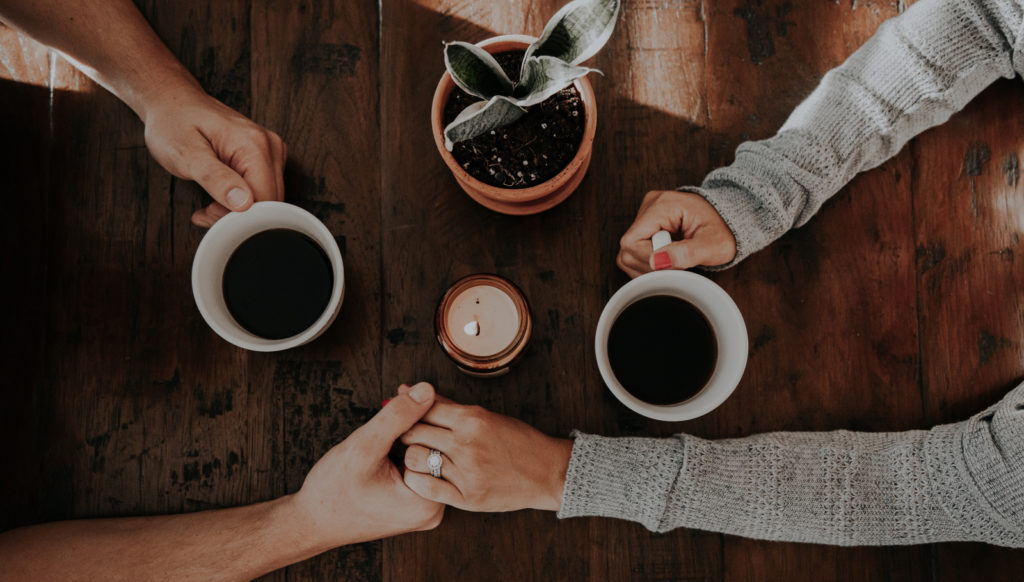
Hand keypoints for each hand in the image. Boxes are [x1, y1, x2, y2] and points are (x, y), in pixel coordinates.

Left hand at [141, 85, 285, 226]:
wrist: (173, 103)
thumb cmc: (174, 123)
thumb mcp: (186, 154)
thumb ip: (215, 179)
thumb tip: (243, 203)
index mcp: (255, 145)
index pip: (265, 200)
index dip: (240, 217)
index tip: (210, 214)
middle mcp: (269, 146)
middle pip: (270, 201)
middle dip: (238, 215)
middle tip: (206, 211)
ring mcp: (270, 151)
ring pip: (267, 199)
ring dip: (238, 210)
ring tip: (210, 203)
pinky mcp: (266, 157)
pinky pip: (262, 190)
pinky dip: (241, 201)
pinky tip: (220, 196)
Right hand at [286, 382, 444, 548]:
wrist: (313, 522)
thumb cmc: (333, 490)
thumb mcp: (364, 446)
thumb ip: (397, 417)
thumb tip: (427, 390)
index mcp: (428, 502)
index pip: (440, 442)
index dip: (423, 411)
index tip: (403, 391)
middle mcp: (433, 509)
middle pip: (436, 449)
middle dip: (418, 419)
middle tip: (398, 395)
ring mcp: (424, 509)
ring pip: (427, 455)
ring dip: (411, 431)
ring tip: (391, 415)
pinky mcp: (413, 505)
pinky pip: (418, 466)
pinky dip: (405, 446)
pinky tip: (389, 435)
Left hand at [398, 389, 572, 511]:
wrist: (546, 472)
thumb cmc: (516, 440)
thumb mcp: (484, 415)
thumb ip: (446, 405)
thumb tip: (409, 389)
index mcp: (471, 418)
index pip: (423, 408)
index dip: (406, 411)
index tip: (401, 415)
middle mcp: (467, 443)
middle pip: (413, 432)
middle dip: (403, 433)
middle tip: (403, 436)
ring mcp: (466, 472)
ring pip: (415, 459)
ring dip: (410, 456)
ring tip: (416, 456)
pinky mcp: (467, 497)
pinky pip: (426, 488)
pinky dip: (416, 480)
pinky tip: (422, 476)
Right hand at [617, 190, 736, 276]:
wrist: (728, 221)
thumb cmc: (724, 230)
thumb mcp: (713, 245)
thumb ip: (687, 253)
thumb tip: (657, 261)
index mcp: (663, 205)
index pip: (633, 242)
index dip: (650, 261)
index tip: (675, 263)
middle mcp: (649, 205)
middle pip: (628, 249)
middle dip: (652, 265)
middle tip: (678, 263)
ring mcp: (645, 214)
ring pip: (628, 254)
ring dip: (651, 266)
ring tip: (675, 259)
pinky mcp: (645, 225)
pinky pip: (634, 252)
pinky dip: (650, 262)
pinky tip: (668, 257)